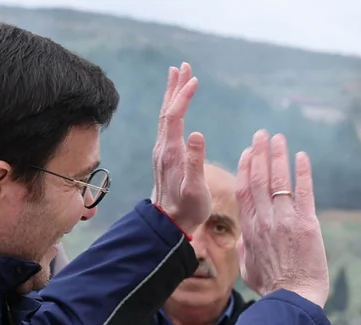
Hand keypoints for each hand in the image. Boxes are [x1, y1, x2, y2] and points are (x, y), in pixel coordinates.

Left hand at [151, 63, 209, 229]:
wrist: (170, 224)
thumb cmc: (187, 210)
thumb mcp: (195, 189)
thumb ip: (195, 162)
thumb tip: (197, 134)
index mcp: (171, 152)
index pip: (175, 116)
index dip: (183, 96)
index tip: (194, 79)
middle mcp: (163, 148)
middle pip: (167, 110)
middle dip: (175, 87)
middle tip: (183, 66)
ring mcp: (163, 151)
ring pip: (165, 116)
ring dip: (172, 94)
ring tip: (178, 75)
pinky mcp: (166, 155)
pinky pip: (168, 124)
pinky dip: (172, 108)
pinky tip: (176, 106)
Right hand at [236, 131, 328, 306]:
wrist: (293, 299)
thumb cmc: (271, 287)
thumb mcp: (248, 268)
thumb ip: (244, 248)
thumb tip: (243, 238)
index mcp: (250, 229)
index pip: (245, 190)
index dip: (245, 168)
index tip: (247, 152)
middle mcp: (265, 220)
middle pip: (259, 179)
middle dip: (260, 153)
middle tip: (262, 134)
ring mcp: (286, 221)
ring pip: (279, 181)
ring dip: (278, 156)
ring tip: (278, 138)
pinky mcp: (307, 224)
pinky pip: (304, 192)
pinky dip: (302, 173)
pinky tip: (302, 157)